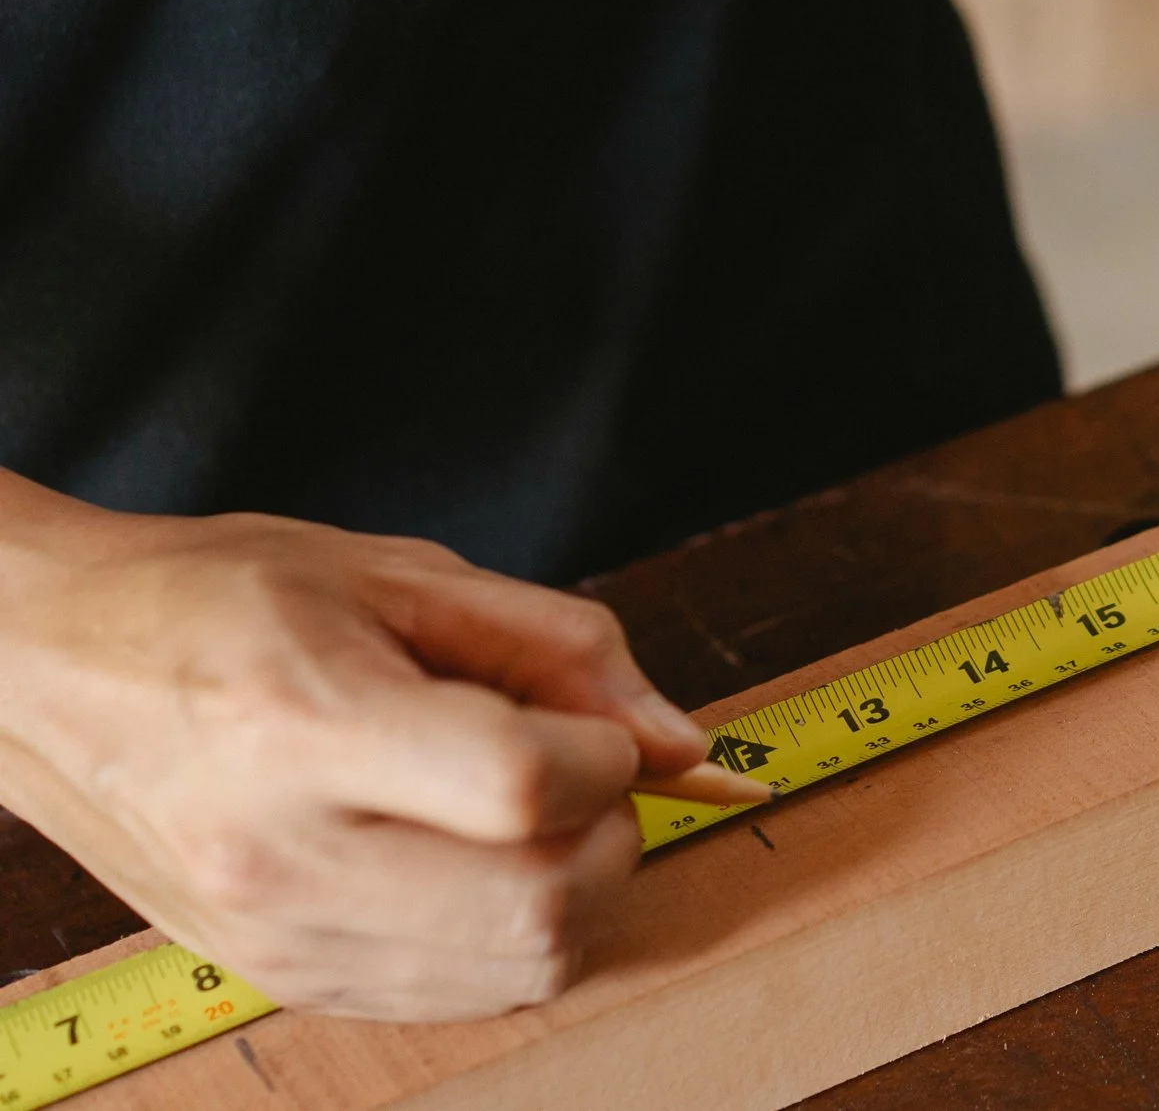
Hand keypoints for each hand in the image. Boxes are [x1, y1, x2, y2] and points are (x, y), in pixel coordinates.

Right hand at [0, 476, 735, 1020]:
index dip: (605, 756)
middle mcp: (288, 854)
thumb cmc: (214, 602)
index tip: (592, 728)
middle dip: (609, 834)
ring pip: (523, 969)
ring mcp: (284, 934)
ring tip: (522, 817)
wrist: (45, 670)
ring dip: (575, 894)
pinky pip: (466, 997)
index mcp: (308, 726)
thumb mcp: (397, 575)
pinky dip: (515, 938)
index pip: (526, 786)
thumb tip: (681, 740)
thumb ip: (562, 650)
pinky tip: (479, 864)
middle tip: (573, 774)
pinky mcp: (288, 978)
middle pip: (542, 903)